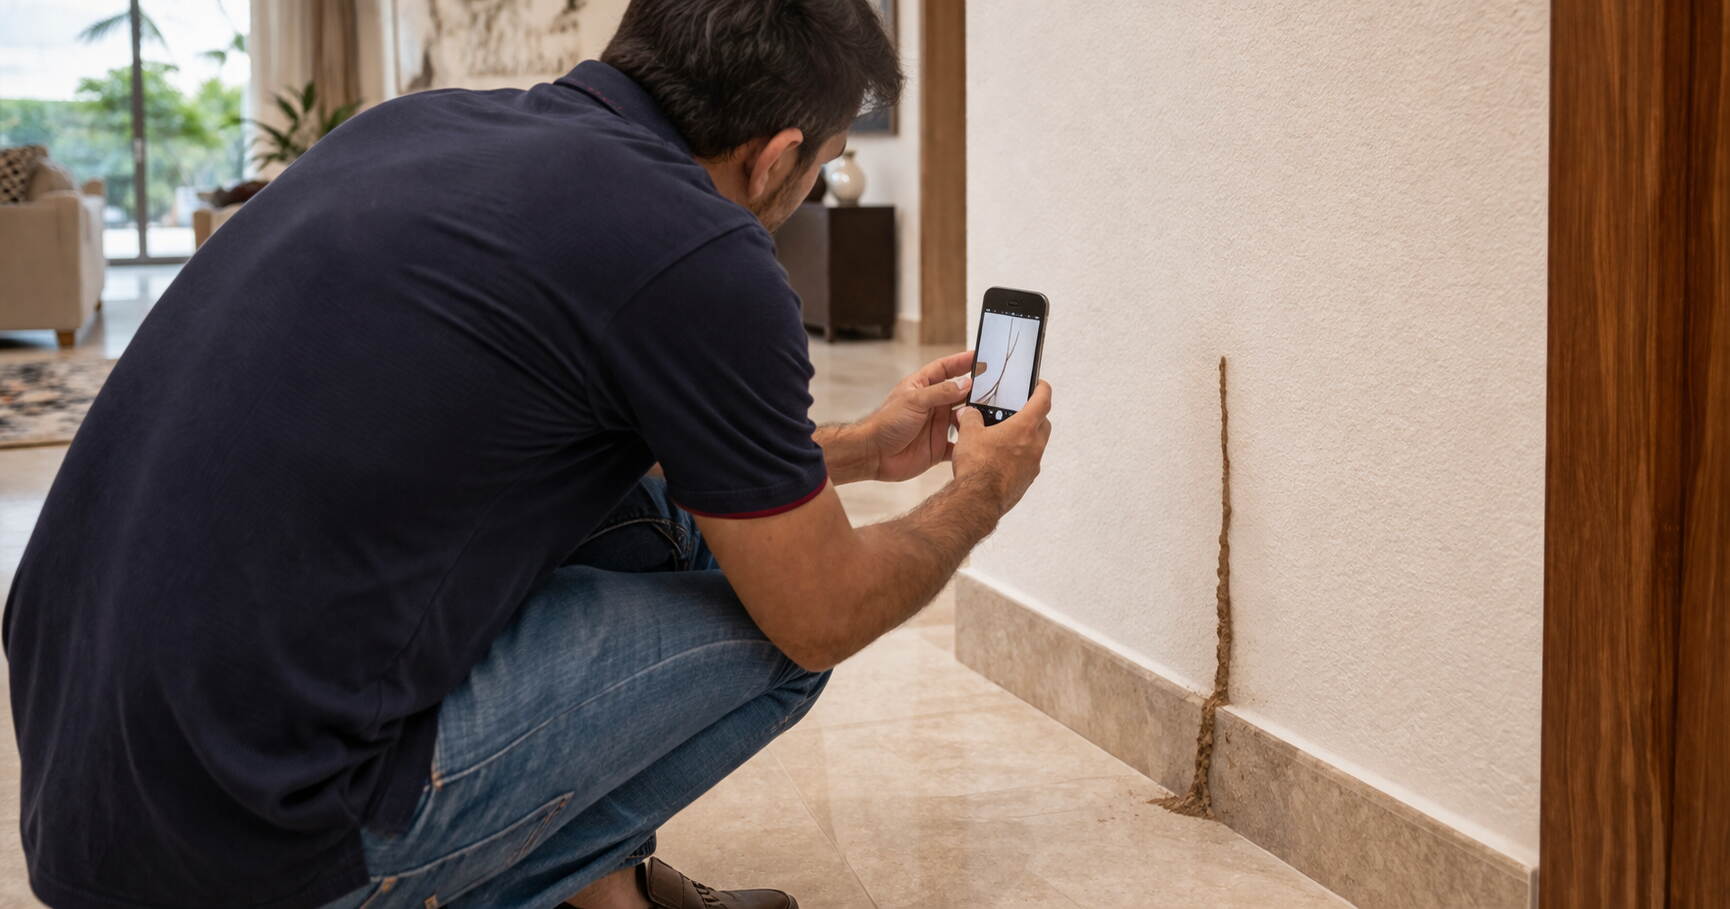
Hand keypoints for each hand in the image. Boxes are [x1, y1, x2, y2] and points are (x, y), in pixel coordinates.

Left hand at [862, 350, 983, 482]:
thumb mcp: (914, 401)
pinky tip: (981, 441)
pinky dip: (969, 443)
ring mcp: (936, 426)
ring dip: (975, 418)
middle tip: (997, 387)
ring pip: (963, 419)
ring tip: (993, 414)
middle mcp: (932, 405)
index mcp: (923, 388)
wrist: (873, 454)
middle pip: (959, 394)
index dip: (962, 361)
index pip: (946, 369)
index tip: (980, 356)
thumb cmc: (886, 423)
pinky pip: (959, 444)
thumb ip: (941, 392)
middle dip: (976, 390)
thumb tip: (966, 384)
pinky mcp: (938, 447)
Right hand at [953, 380, 1052, 513]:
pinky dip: (1020, 457)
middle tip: (1020, 412)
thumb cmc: (977, 466)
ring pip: (1036, 444)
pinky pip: (1028, 463)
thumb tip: (969, 414)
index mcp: (1024, 428)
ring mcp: (1033, 465)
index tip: (1041, 385)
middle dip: (1034, 415)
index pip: (1043, 400)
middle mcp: (1034, 445)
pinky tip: (1001, 459)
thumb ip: (971, 419)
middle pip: (1043, 423)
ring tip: (1006, 437)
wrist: (977, 500)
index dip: (1043, 389)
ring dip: (1026, 438)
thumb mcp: (968, 434)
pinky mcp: (1027, 480)